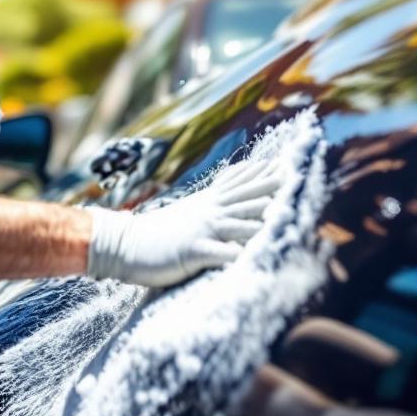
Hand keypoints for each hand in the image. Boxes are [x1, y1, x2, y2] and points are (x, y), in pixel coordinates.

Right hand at [86, 157, 281, 286]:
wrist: (123, 245)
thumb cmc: (155, 235)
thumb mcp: (185, 215)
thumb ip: (206, 208)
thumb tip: (222, 203)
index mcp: (207, 204)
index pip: (237, 182)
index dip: (260, 171)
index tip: (282, 160)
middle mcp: (208, 213)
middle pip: (244, 196)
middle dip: (269, 185)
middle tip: (293, 172)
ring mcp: (201, 231)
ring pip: (236, 221)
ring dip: (257, 216)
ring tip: (278, 211)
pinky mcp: (192, 252)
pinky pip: (217, 253)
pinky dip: (232, 254)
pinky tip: (246, 255)